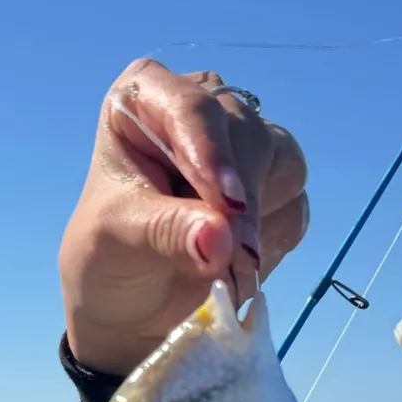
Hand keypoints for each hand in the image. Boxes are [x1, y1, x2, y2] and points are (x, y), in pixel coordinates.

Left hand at [59, 59, 309, 375]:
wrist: (127, 303)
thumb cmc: (107, 257)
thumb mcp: (119, 242)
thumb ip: (168, 233)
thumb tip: (222, 238)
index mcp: (145, 98)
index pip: (191, 106)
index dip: (212, 152)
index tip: (226, 202)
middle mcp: (199, 109)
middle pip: (249, 134)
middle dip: (241, 199)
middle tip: (228, 255)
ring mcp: (240, 145)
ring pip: (284, 164)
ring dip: (260, 220)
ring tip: (224, 265)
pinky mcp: (270, 185)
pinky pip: (295, 205)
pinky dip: (271, 240)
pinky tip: (236, 265)